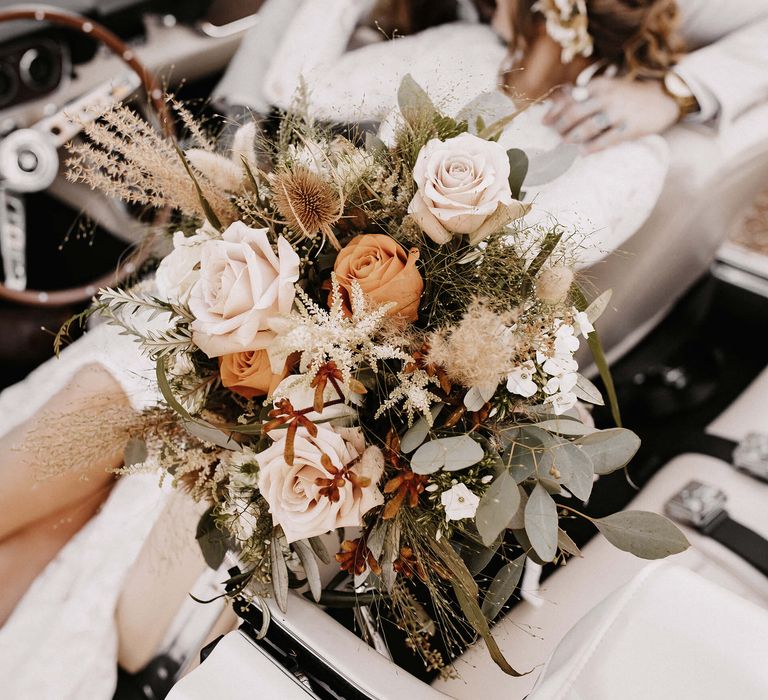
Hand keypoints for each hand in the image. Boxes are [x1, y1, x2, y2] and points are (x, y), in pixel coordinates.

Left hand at [543, 76, 679, 152]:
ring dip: (573, 136)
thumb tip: (558, 106)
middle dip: (561, 126)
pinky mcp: (630, 127)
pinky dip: (592, 147)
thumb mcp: (608, 89)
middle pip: (575, 112)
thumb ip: (587, 96)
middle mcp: (608, 97)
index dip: (554, 111)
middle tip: (555, 135)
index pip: (571, 98)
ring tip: (566, 142)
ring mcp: (619, 112)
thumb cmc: (628, 96)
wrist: (662, 98)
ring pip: (589, 126)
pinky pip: (607, 139)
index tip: (544, 122)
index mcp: (599, 86)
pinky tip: (583, 152)